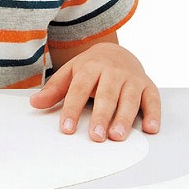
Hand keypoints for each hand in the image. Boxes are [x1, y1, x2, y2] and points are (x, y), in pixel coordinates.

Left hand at [29, 42, 159, 141]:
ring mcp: (132, 78)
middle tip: (96, 136)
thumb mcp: (70, 73)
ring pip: (129, 98)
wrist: (116, 52)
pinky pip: (153, 100)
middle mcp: (113, 71)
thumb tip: (34, 103)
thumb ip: (54, 90)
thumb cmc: (91, 68)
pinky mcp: (148, 86)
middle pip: (107, 94)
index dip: (72, 109)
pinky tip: (150, 129)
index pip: (79, 89)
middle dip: (102, 116)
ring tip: (117, 136)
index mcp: (90, 67)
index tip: (66, 128)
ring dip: (124, 118)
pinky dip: (154, 114)